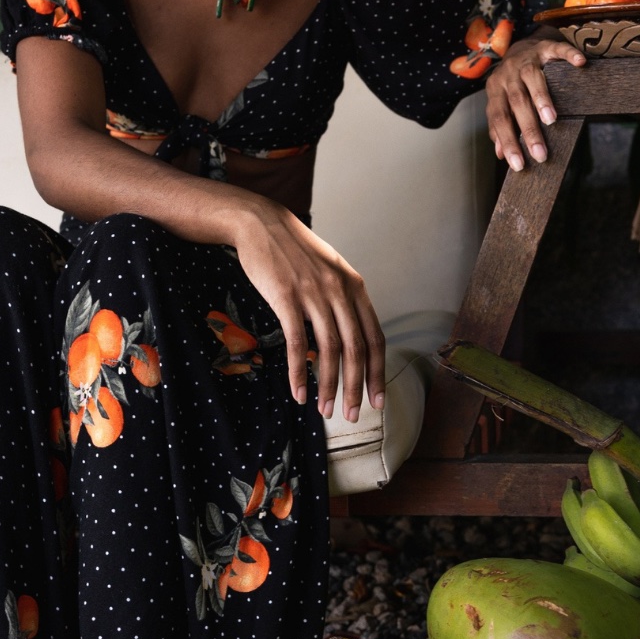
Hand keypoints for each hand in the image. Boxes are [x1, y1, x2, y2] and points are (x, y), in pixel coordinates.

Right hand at [231, 197, 385, 422]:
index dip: (378, 372)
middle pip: (356, 349)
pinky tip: (298, 392)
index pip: (375, 338)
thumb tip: (349, 339)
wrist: (261, 223)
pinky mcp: (286, 297)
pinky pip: (297, 343)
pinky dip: (299, 372)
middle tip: (351, 415)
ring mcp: (313, 293)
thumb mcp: (330, 271)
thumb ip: (343, 301)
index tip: (377, 400)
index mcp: (355, 287)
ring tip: (324, 409)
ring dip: (328, 385)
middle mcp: (339, 291)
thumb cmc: (293, 251)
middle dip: (355, 387)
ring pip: (329, 350)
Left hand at [485, 31, 585, 169]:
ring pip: (532, 77)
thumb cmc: (511, 82)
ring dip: (541, 99)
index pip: (500, 119)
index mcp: (495, 90)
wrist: (519, 45)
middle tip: (540, 153)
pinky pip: (557, 49)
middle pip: (516, 102)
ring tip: (551, 121)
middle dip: (528, 129)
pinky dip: (568, 55)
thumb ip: (501, 126)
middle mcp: (508, 74)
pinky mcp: (544, 47)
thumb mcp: (502, 102)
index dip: (508, 142)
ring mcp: (526, 58)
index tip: (519, 165)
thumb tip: (500, 154)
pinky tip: (580, 63)